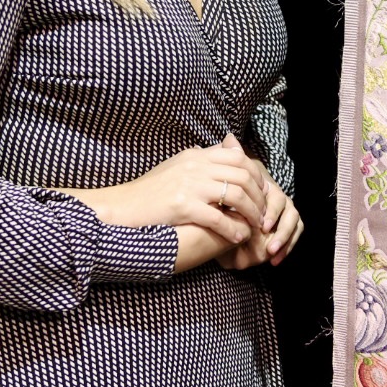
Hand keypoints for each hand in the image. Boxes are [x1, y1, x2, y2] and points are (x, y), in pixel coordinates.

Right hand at [61, 139, 266, 243]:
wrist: (122, 206)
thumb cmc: (148, 191)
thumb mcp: (176, 166)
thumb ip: (200, 159)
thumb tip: (222, 149)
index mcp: (195, 155)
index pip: (237, 156)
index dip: (255, 173)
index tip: (261, 190)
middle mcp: (195, 166)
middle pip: (242, 175)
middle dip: (259, 195)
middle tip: (264, 212)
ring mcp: (189, 185)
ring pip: (236, 194)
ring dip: (251, 212)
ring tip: (255, 226)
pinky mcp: (182, 206)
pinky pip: (218, 217)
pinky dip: (233, 228)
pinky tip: (238, 237)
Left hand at [215, 135, 303, 269]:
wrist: (218, 233)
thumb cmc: (220, 209)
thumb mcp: (220, 188)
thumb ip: (226, 165)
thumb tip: (228, 138)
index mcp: (263, 186)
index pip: (273, 192)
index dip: (269, 207)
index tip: (260, 224)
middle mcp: (276, 197)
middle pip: (286, 206)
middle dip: (277, 223)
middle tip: (265, 235)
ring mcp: (283, 213)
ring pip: (294, 221)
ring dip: (284, 237)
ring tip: (271, 251)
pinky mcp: (285, 230)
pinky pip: (295, 235)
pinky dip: (287, 247)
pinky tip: (275, 260)